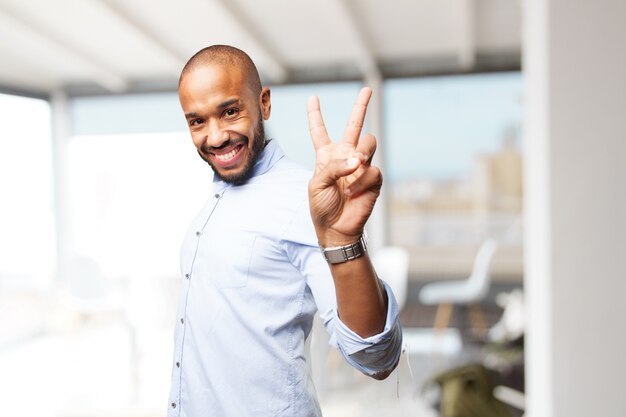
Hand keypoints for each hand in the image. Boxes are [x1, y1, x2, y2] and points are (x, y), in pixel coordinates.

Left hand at [307, 87, 381, 246]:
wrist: (336, 229)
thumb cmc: (322, 206)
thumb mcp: (317, 184)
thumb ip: (334, 166)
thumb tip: (359, 159)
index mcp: (326, 156)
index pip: (319, 131)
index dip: (315, 115)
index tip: (313, 98)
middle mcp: (345, 156)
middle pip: (354, 125)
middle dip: (361, 106)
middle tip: (367, 89)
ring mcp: (360, 166)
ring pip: (368, 142)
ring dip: (361, 152)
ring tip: (355, 165)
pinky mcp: (373, 179)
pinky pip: (372, 170)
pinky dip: (361, 181)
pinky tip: (353, 193)